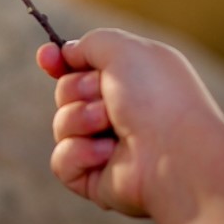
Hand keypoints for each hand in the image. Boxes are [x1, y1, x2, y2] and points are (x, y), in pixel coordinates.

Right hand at [37, 29, 223, 220]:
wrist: (176, 153)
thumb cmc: (157, 97)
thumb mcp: (122, 48)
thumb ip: (88, 43)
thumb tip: (66, 53)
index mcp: (131, 81)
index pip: (81, 68)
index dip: (59, 61)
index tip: (47, 57)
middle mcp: (120, 113)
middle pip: (65, 92)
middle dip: (76, 89)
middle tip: (105, 97)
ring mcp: (107, 147)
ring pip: (60, 124)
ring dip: (80, 119)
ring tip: (111, 126)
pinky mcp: (94, 179)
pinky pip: (61, 161)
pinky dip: (80, 153)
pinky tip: (107, 154)